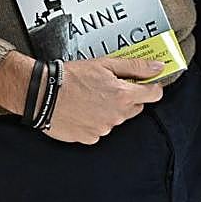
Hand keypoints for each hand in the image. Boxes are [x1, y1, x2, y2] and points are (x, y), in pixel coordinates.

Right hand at [41, 57, 165, 143]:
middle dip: (127, 97)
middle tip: (109, 86)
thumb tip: (158, 67)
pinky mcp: (89, 138)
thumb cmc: (71, 77)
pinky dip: (94, 120)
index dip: (151, 86)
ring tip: (90, 96)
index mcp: (123, 96)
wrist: (43, 93)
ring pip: (116, 118)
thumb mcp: (106, 64)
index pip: (154, 94)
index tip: (147, 83)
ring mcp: (103, 129)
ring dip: (109, 109)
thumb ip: (136, 66)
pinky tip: (82, 109)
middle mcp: (116, 116)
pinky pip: (99, 129)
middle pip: (135, 107)